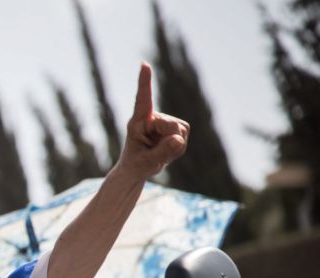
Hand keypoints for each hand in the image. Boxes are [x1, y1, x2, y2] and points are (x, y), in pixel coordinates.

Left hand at [117, 63, 188, 180]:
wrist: (138, 169)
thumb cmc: (136, 164)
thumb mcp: (146, 162)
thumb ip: (162, 152)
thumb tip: (178, 139)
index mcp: (137, 122)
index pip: (142, 100)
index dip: (145, 83)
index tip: (144, 65)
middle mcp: (152, 117)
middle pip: (171, 125)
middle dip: (168, 142)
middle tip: (154, 153)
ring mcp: (165, 121)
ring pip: (179, 132)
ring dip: (172, 147)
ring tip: (158, 152)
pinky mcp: (176, 127)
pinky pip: (184, 137)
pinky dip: (178, 148)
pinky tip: (167, 151)